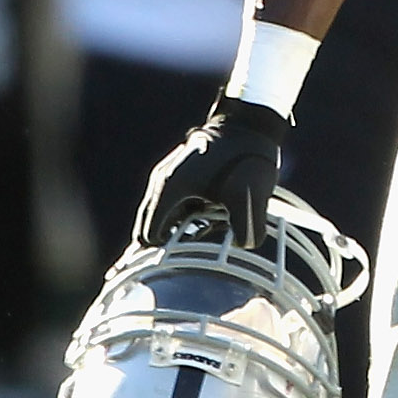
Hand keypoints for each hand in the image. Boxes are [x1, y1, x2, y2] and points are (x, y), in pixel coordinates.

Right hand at [138, 93, 288, 253]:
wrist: (248, 123)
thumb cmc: (245, 157)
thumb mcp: (250, 195)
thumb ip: (246, 227)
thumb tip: (244, 247)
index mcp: (169, 189)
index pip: (149, 236)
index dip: (155, 259)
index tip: (164, 274)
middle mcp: (162, 183)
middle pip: (148, 228)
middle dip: (156, 250)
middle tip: (156, 269)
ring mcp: (169, 177)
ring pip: (161, 216)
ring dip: (171, 234)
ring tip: (186, 249)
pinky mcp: (181, 175)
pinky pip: (173, 206)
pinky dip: (181, 221)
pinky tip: (201, 228)